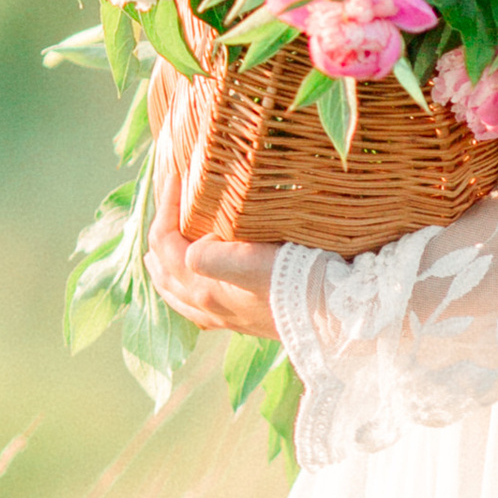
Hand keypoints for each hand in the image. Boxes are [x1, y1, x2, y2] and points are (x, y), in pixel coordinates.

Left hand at [146, 79, 281, 340]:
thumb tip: (194, 246)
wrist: (338, 314)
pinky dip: (186, 292)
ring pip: (177, 293)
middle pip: (163, 269)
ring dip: (167, 267)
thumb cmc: (299, 282)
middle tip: (169, 205)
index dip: (166, 205)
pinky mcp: (243, 322)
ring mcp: (225, 316)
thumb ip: (213, 256)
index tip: (177, 175)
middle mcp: (208, 305)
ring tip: (166, 249)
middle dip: (160, 236)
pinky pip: (198, 309)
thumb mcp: (253, 261)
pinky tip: (197, 287)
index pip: (165, 242)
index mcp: (204, 287)